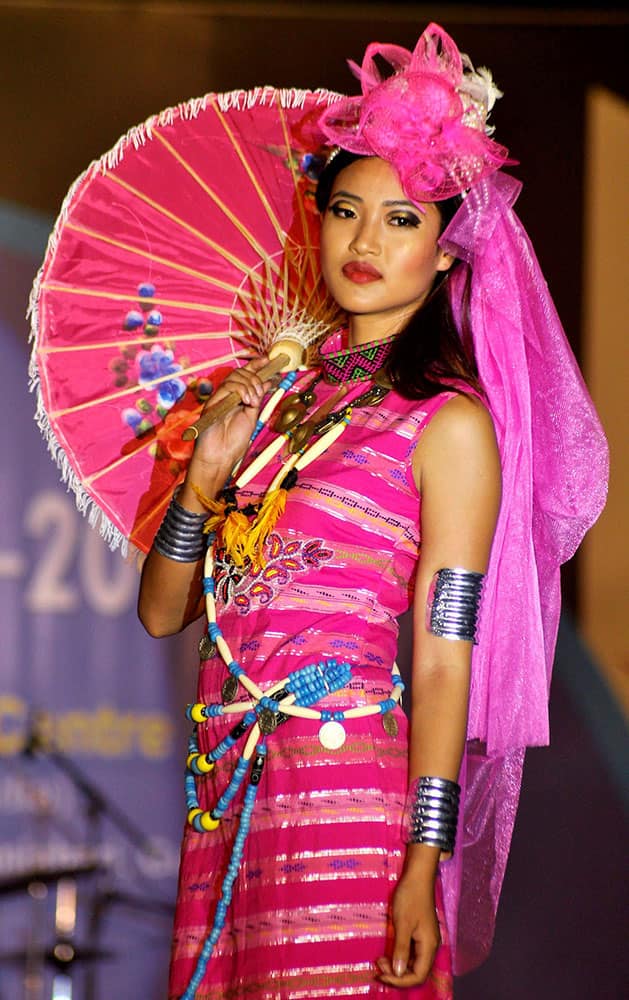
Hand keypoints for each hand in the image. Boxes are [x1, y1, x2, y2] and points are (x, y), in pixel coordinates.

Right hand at [181, 357, 274, 501]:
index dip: (256, 365)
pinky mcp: (212, 402)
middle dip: (255, 379)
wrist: (220, 457)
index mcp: (237, 398)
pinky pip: (227, 387)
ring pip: (234, 377)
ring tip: (253, 401)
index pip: (245, 375)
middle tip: (260, 394)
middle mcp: (227, 396)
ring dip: (249, 385)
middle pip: (240, 373)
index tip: (268, 360)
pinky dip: (240, 390)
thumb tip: (268, 382)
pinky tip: (246, 401)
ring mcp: (219, 398)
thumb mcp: (252, 417)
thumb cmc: (233, 442)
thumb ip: (257, 399)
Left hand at [376, 873, 440, 988]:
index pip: (418, 976)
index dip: (400, 980)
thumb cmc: (410, 897)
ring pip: (413, 963)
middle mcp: (430, 946)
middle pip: (416, 972)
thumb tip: (398, 973)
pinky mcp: (420, 933)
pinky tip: (388, 952)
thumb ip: (401, 950)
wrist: (417, 876)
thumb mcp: (403, 924)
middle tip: (379, 967)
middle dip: (397, 974)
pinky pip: (411, 952)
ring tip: (381, 960)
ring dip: (397, 965)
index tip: (382, 975)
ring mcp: (426, 939)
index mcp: (429, 946)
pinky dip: (399, 956)